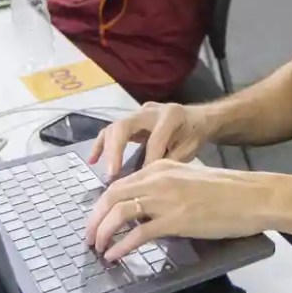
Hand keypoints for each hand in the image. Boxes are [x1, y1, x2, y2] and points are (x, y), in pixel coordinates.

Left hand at [85, 160, 268, 260]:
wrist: (253, 196)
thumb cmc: (228, 191)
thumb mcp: (190, 179)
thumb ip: (165, 188)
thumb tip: (144, 209)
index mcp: (162, 167)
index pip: (120, 183)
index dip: (103, 205)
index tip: (97, 220)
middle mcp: (159, 179)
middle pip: (112, 196)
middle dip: (95, 219)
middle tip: (90, 237)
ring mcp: (167, 199)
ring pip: (119, 213)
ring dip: (103, 233)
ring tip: (98, 248)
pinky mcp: (176, 220)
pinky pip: (138, 234)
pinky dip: (121, 246)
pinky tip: (115, 256)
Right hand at [88, 101, 217, 178]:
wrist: (198, 117)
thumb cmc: (194, 134)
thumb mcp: (189, 148)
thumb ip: (171, 161)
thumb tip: (148, 180)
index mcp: (170, 116)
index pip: (154, 140)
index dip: (148, 161)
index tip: (143, 182)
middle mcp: (151, 110)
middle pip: (125, 126)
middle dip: (116, 150)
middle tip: (112, 174)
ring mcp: (139, 113)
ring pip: (115, 126)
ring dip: (107, 149)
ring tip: (106, 172)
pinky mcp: (131, 118)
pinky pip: (112, 129)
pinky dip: (102, 144)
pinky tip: (93, 160)